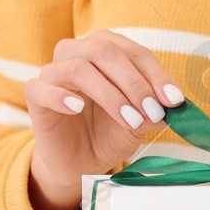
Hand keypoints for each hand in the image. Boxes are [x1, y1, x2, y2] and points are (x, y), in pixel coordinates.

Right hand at [23, 29, 184, 209]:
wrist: (80, 161)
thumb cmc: (109, 131)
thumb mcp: (139, 121)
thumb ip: (153, 110)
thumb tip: (171, 106)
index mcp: (107, 49)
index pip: (135, 52)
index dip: (156, 75)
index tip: (174, 100)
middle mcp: (78, 51)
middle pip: (105, 51)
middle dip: (134, 82)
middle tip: (152, 110)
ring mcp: (53, 71)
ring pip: (78, 68)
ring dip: (109, 94)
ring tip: (129, 119)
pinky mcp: (35, 95)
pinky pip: (41, 88)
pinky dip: (60, 96)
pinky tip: (78, 108)